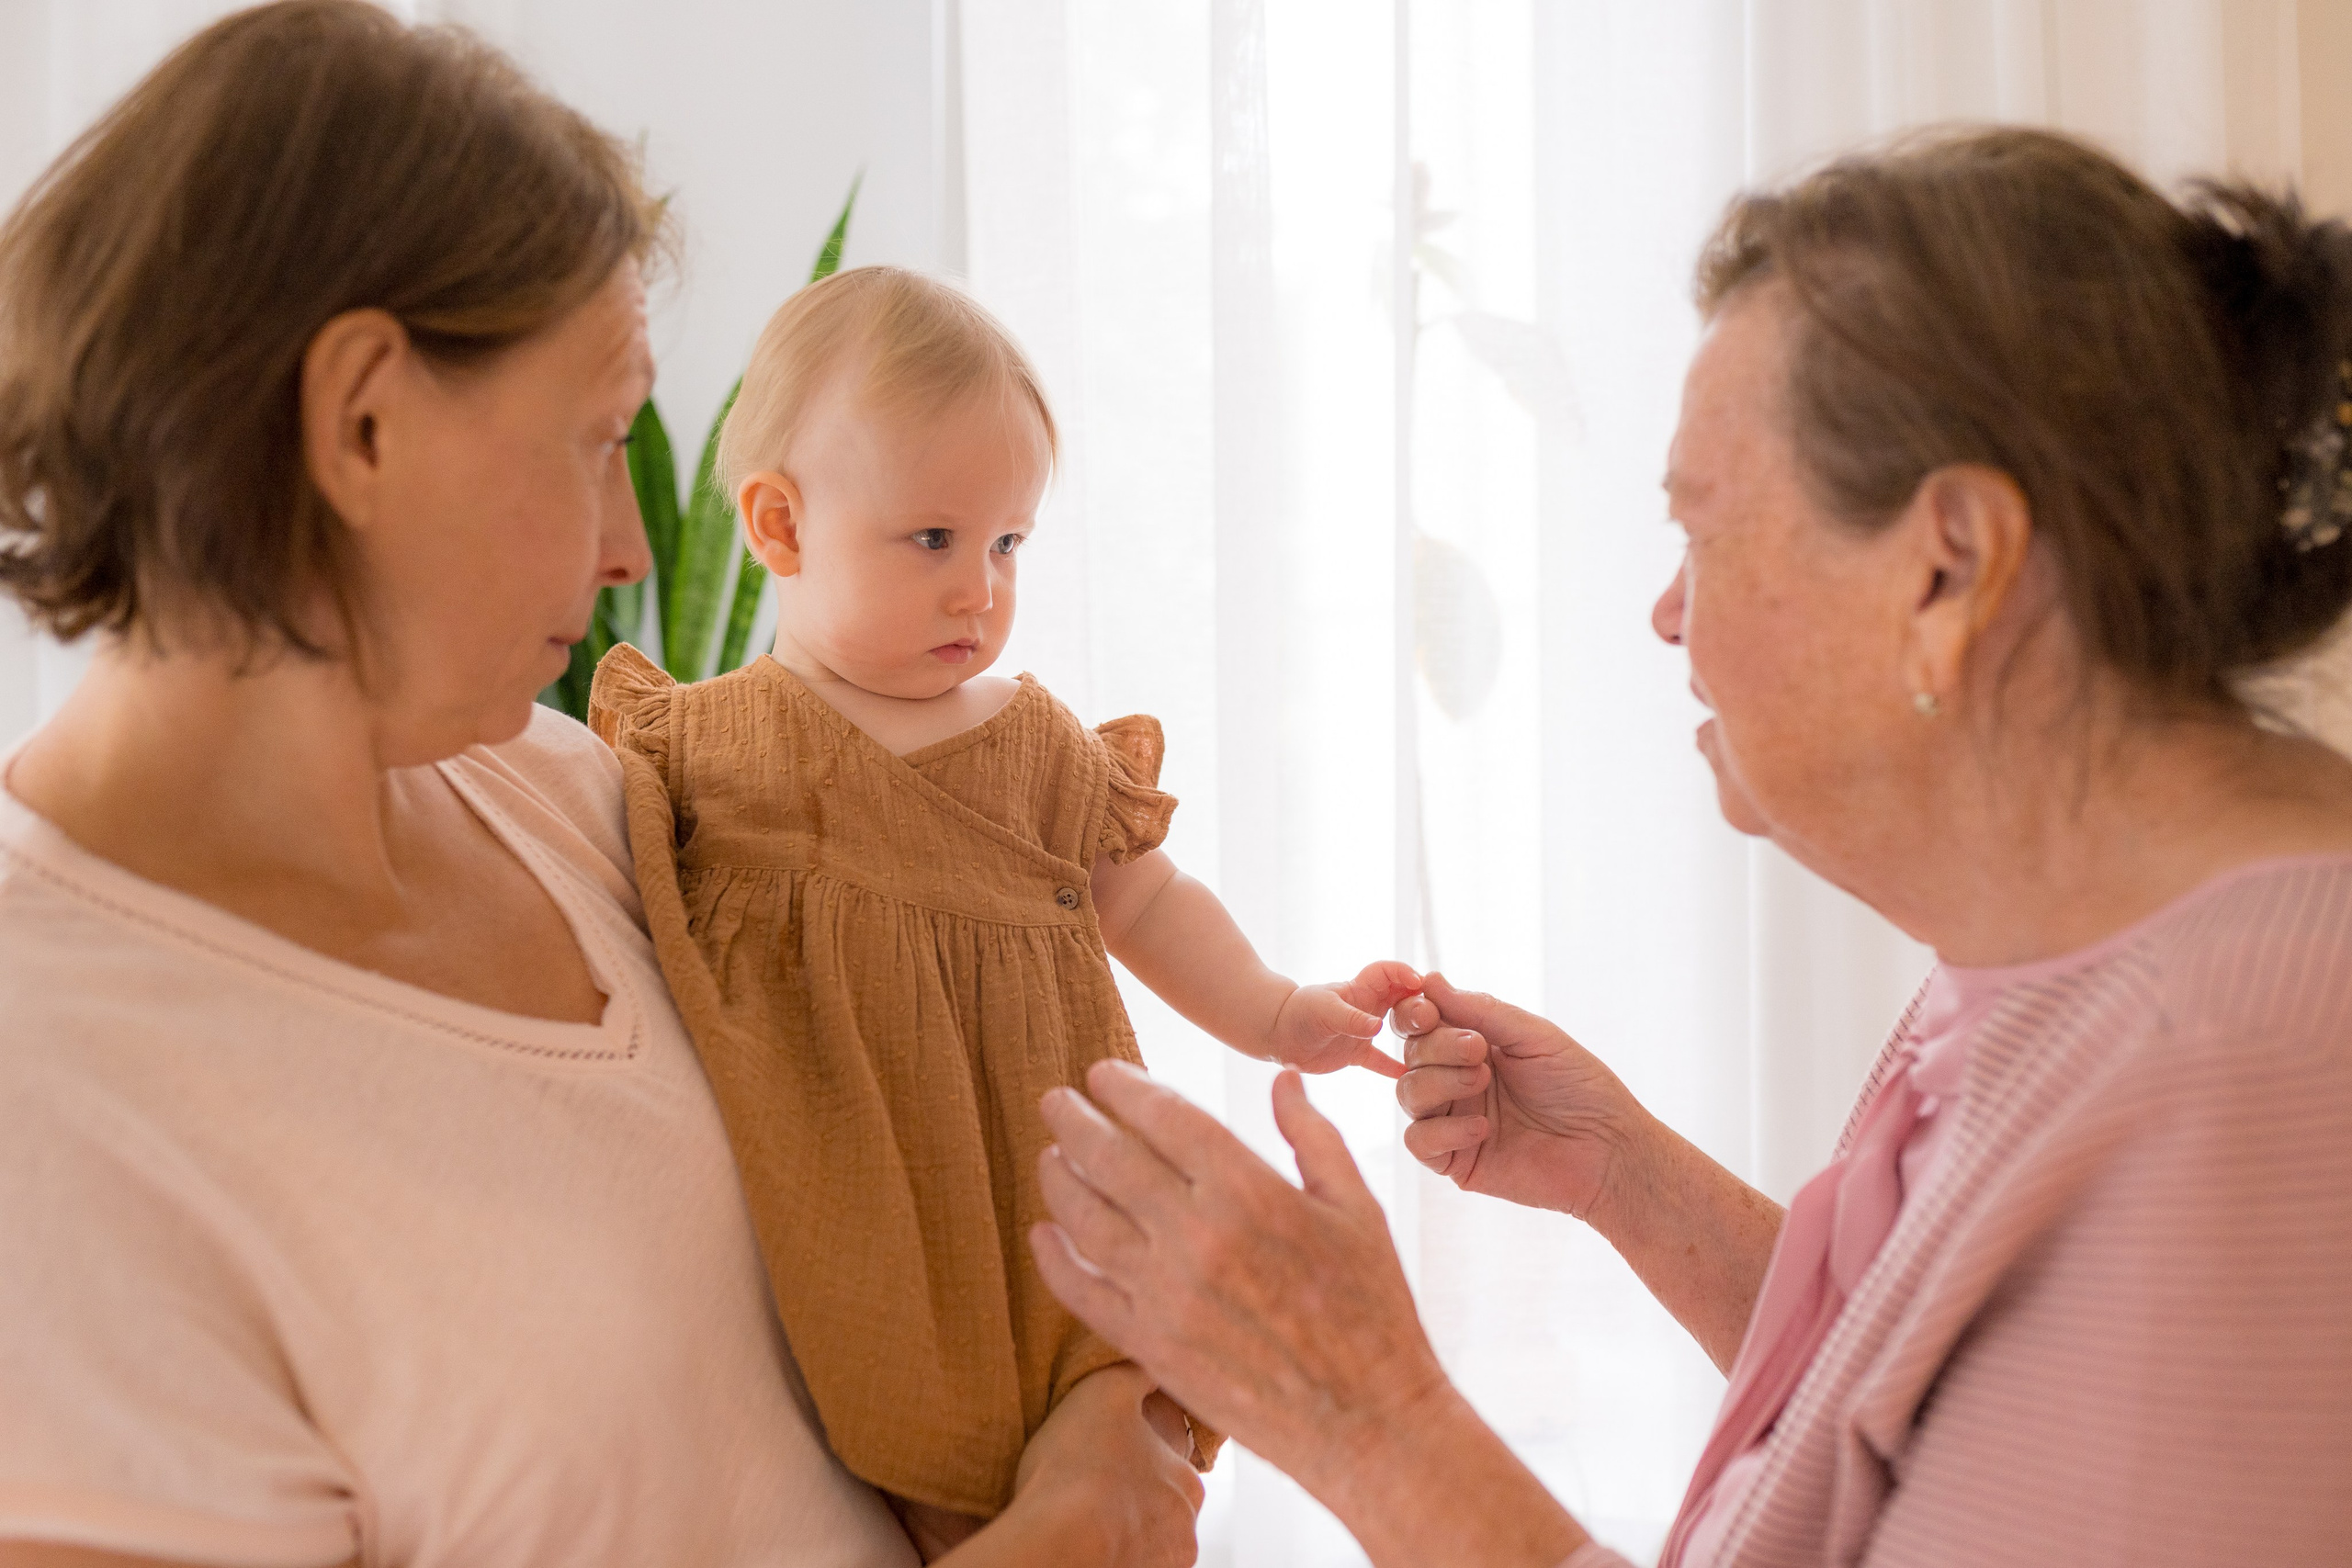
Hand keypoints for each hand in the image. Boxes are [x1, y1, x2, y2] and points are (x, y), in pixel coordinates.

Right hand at [969, 1362, 1201, 1567]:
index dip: (1138, 1459)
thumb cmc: (1079, 1463)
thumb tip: (1153, 1363)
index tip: (1107, 1458)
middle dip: (1134, 1500)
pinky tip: (1081, 1542)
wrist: (1057, 1542)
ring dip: (1122, 1532)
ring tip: (1080, 1520)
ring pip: (1145, 1544)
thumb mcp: (1106, 1391)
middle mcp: (1186, 1532)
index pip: (1171, 1466)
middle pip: (1161, 1509)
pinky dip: (1109, 1557)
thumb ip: (1136, 1373)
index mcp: (1188, 1482)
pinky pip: (1125, 1564)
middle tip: (1091, 1490)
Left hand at [1029, 1062, 1588, 1567]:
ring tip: (1050, 1156)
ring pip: (1085, 1219)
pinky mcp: (1151, 1346)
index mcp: (1249, 1190)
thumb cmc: (1374, 1310)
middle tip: (1056, 1100)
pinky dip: (1054, 1258)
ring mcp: (1166, 1294)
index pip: (1166, 1118)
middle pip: (1111, 1158)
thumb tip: (1284, 1079)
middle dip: (1075, 1120)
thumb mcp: (1358, 1209)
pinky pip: (1083, 1292)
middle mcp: (1197, 1235)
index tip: (1103, 1073)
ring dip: (1058, 1179)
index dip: (1126, 1088)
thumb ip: (1313, 1136)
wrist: (1367, 1419)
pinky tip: (1044, 1234)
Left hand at [1267, 960, 1422, 1077]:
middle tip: (1439, 1017)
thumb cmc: (1298, 1013)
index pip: (1390, 973)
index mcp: (1360, 988)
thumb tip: (1377, 1027)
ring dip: (1415, 1034)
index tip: (1421, 984)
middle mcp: (1367, 1007)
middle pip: (1403, 999)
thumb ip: (1350, 1019)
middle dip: (1422, 1003)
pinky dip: (1394, 1069)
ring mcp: (1363, 1030)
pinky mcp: (1356, 1053)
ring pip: (1398, 1029)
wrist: (1276, 1034)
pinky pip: (1381, 1061)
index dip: (1406, 973)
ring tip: (1437, 1045)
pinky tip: (1412, 1078)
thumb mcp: (1323, 1011)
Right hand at [1392, 972, 1638, 1218]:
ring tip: (1482, 1082)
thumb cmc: (1580, 1087)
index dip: (1413, 1013)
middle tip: (1478, 1050)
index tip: (1427, 1011)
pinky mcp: (1455, 1161)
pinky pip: (1418, 1141)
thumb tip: (1430, 980)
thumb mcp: (1534, 1036)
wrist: (1608, 1149)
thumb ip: (1481, 1010)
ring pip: (1407, 1094)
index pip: (1421, 1024)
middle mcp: (1456, 1080)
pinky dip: (1444, 1130)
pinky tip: (1483, 1128)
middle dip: (1438, 1047)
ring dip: (1439, 1082)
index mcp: (1472, 1045)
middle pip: (1411, 1055)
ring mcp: (1453, 1120)